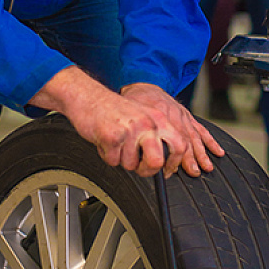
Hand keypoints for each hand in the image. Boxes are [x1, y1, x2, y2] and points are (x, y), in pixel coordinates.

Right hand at [29, 67, 223, 177]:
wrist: (84, 96)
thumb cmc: (110, 111)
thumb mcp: (140, 122)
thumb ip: (156, 138)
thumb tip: (170, 164)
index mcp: (162, 115)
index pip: (184, 146)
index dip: (181, 164)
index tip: (178, 173)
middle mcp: (153, 119)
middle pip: (167, 159)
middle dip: (153, 169)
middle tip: (137, 162)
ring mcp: (136, 126)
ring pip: (141, 164)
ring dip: (127, 163)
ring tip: (117, 150)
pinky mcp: (116, 133)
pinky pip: (116, 160)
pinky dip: (108, 157)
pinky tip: (103, 141)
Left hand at [121, 82, 223, 177]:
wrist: (145, 84)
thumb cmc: (137, 102)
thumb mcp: (135, 117)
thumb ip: (141, 134)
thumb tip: (141, 157)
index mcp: (161, 117)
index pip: (169, 140)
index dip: (171, 157)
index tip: (170, 170)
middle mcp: (175, 116)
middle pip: (185, 139)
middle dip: (191, 158)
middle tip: (194, 172)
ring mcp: (183, 116)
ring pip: (195, 136)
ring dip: (202, 153)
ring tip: (207, 167)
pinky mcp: (188, 116)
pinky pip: (202, 129)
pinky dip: (211, 141)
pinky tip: (218, 151)